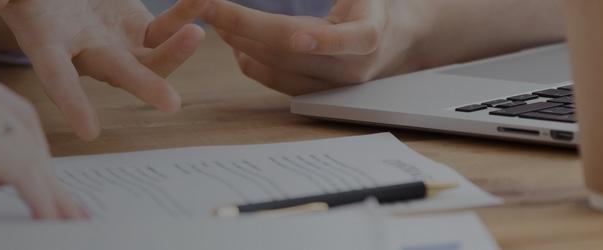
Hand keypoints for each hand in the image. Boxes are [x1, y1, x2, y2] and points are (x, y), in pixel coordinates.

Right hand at [0, 0, 209, 139]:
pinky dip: (184, 18)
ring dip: (175, 51)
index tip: (88, 132)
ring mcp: (114, 44)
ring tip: (196, 32)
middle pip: (116, 73)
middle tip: (170, 103)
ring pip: (150, 58)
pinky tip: (199, 1)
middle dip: (143, 85)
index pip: (57, 77)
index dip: (71, 102)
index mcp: (46, 43)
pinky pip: (165, 31)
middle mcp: (83, 52)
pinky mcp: (136, 30)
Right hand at [0, 54, 87, 239]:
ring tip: (60, 216)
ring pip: (25, 152)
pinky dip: (40, 199)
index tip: (49, 181)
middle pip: (22, 128)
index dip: (32, 149)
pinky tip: (47, 217)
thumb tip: (27, 161)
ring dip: (46, 189)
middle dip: (44, 170)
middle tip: (64, 204)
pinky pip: (21, 173)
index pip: (9, 109)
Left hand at [204, 0, 427, 94]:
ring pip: (278, 66)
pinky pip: (276, 80)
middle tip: (209, 5)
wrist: (393, 43)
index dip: (326, 41)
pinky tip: (233, 41)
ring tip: (213, 17)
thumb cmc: (372, 7)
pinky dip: (249, 60)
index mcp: (371, 35)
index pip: (354, 39)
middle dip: (245, 26)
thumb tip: (302, 21)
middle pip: (293, 50)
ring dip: (238, 41)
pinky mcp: (314, 94)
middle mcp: (352, 66)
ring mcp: (331, 85)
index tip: (300, 36)